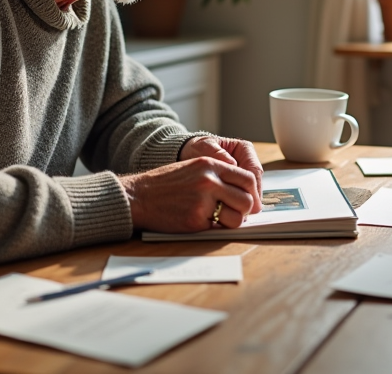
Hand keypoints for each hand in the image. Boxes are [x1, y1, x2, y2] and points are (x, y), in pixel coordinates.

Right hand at [120, 155, 257, 232]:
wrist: (138, 196)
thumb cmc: (165, 183)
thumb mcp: (193, 167)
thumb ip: (218, 174)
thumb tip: (243, 190)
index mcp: (210, 164)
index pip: (248, 178)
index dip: (253, 192)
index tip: (252, 201)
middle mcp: (209, 181)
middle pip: (247, 199)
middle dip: (246, 210)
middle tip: (239, 213)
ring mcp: (203, 201)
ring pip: (236, 217)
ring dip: (233, 221)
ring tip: (221, 219)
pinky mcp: (195, 220)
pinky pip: (217, 227)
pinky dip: (214, 227)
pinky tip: (203, 222)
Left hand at [179, 135, 263, 212]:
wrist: (187, 156)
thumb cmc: (196, 149)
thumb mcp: (203, 147)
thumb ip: (216, 153)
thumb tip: (232, 163)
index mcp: (244, 149)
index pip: (254, 170)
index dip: (253, 186)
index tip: (249, 199)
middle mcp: (247, 162)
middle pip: (255, 184)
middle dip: (251, 198)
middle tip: (246, 212)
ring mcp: (242, 175)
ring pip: (250, 192)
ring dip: (246, 204)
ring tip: (240, 215)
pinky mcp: (236, 185)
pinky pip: (241, 196)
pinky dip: (237, 205)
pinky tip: (232, 213)